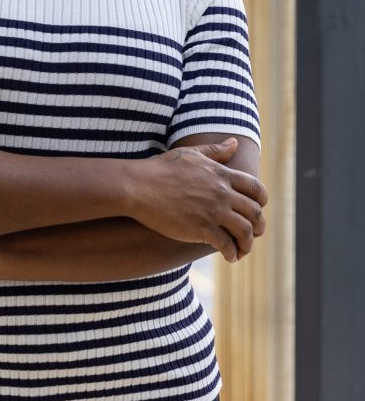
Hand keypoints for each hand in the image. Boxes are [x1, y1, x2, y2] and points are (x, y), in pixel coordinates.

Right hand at [133, 139, 267, 263]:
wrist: (139, 186)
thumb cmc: (161, 168)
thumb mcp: (191, 154)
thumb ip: (215, 151)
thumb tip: (235, 143)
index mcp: (221, 174)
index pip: (256, 188)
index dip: (261, 201)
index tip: (258, 209)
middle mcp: (222, 193)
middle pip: (254, 212)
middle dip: (259, 225)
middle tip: (255, 233)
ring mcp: (213, 212)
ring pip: (245, 231)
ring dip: (248, 243)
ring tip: (242, 250)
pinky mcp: (202, 229)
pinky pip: (227, 245)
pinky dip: (232, 253)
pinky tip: (229, 257)